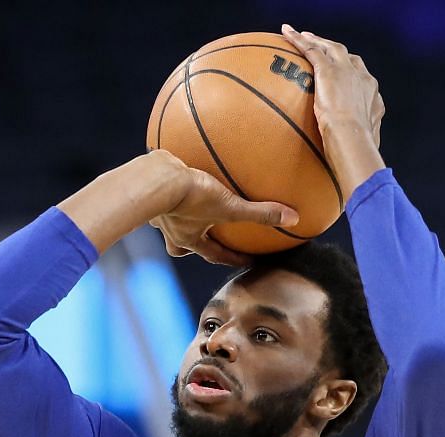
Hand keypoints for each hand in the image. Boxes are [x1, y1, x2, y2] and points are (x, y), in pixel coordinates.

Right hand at [148, 155, 297, 266]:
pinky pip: (165, 188)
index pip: (215, 255)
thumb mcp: (229, 206)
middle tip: (206, 237)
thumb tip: (293, 219)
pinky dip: (173, 182)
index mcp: (189, 239)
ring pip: (171, 220)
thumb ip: (260, 213)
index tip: (245, 260)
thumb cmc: (189, 198)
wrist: (153, 179)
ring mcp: (159, 211)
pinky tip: (180, 168)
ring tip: (189, 204)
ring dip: (180, 215)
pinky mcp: (151, 187)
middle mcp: (172, 231)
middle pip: (184, 246)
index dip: (232, 258)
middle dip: (196, 243)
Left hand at [280, 25, 385, 191]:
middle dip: (335, 53)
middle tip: (322, 50)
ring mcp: (347, 72)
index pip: (361, 81)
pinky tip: (287, 34)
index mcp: (372, 100)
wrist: (354, 143)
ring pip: (330, 49)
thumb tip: (349, 179)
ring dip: (316, 41)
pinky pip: (312, 50)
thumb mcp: (359, 156)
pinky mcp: (330, 70)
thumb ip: (353, 157)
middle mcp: (364, 81)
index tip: (342, 79)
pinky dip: (299, 40)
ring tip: (302, 36)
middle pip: (348, 59)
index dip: (351, 77)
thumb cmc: (359, 156)